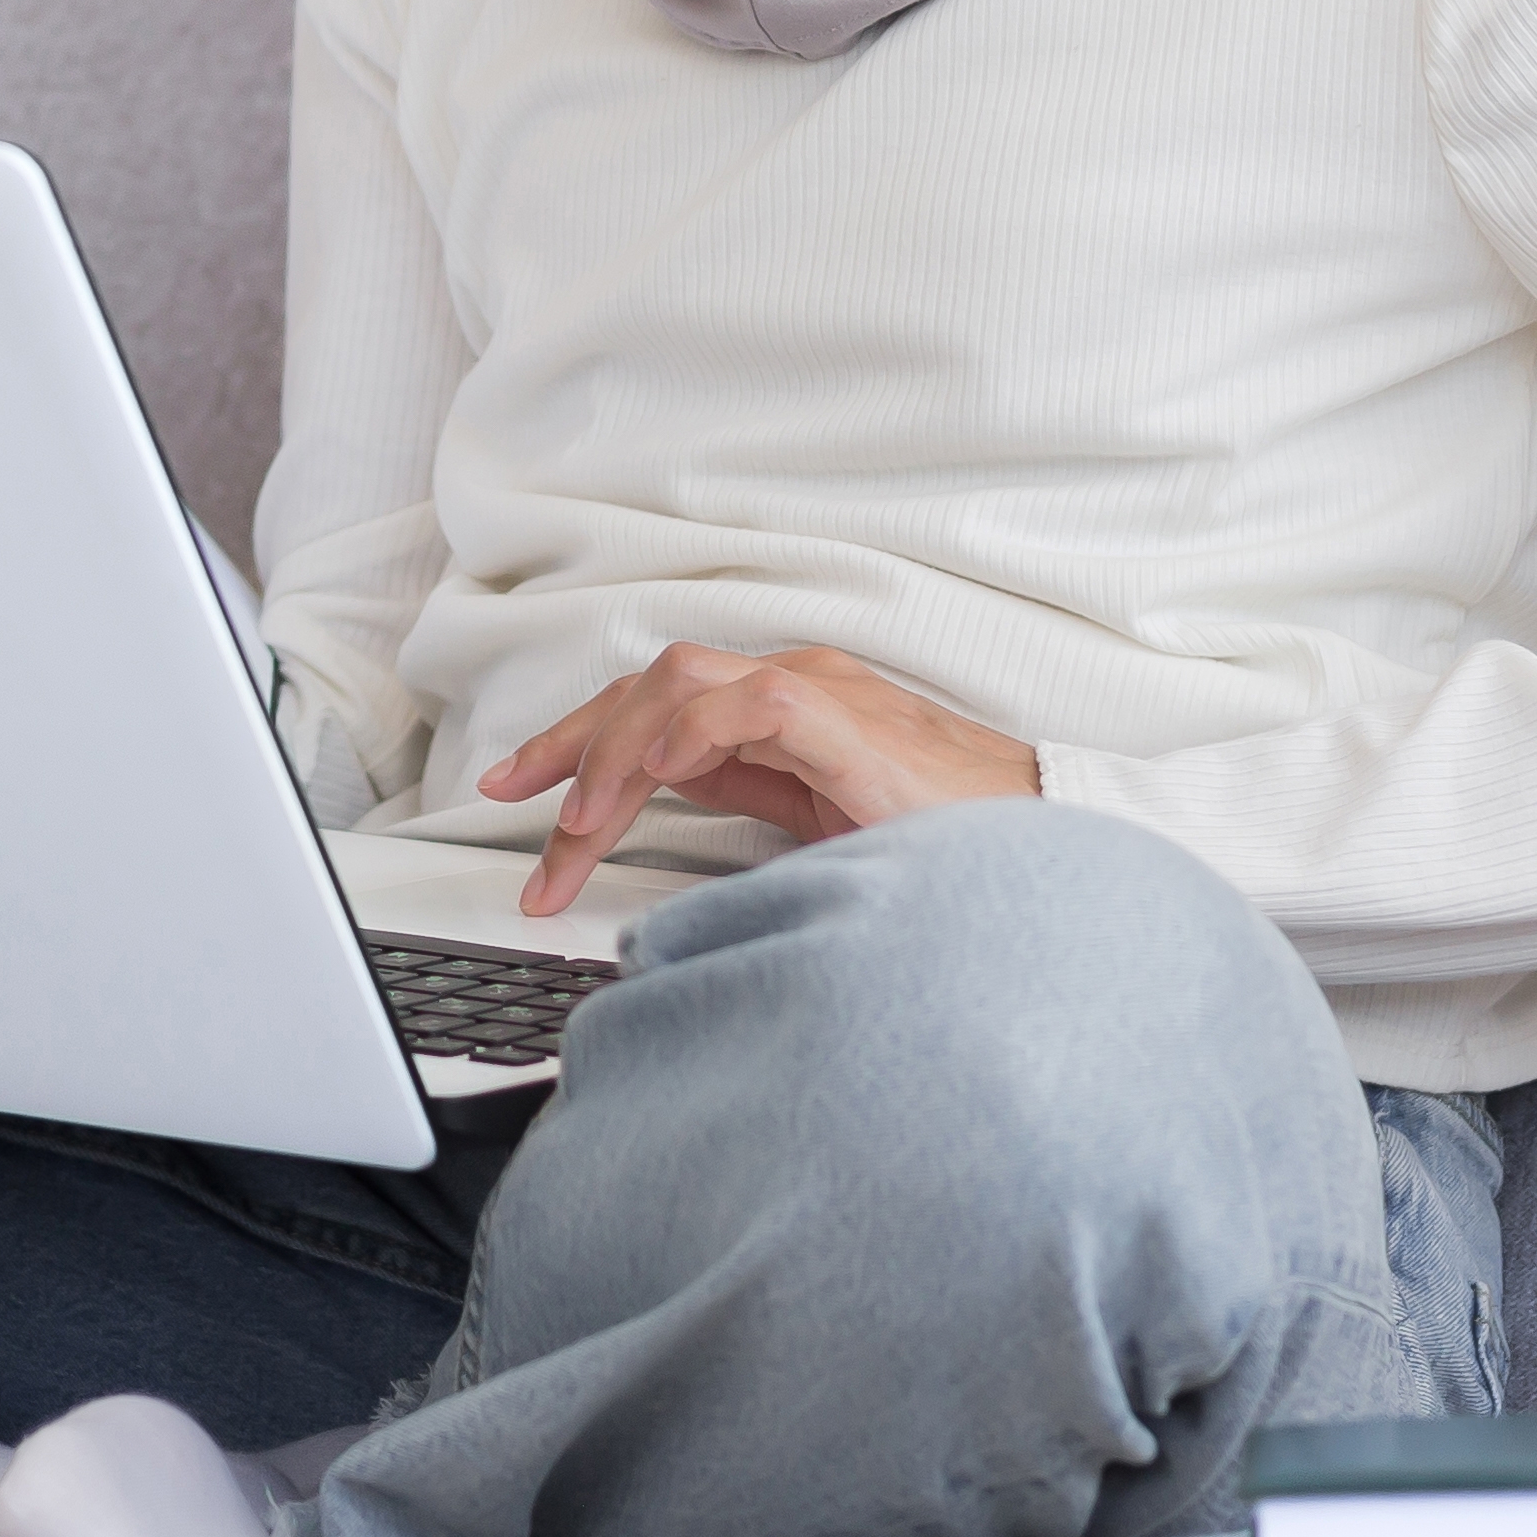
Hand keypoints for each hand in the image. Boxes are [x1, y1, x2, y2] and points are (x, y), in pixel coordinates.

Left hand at [476, 642, 1039, 917]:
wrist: (1029, 850)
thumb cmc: (937, 838)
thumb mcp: (812, 820)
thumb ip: (743, 793)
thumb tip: (658, 802)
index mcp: (776, 709)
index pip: (651, 709)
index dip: (575, 743)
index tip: (515, 793)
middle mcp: (787, 686)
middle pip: (645, 687)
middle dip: (566, 744)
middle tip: (506, 802)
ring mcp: (817, 693)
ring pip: (678, 685)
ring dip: (613, 752)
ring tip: (578, 823)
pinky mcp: (846, 718)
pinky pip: (750, 704)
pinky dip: (690, 733)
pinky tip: (657, 775)